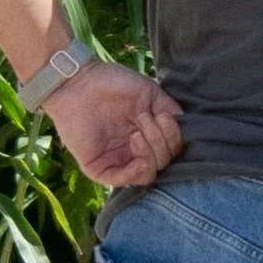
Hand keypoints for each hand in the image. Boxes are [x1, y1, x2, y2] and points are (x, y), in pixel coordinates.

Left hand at [41, 61, 184, 187]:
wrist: (78, 81)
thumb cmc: (112, 83)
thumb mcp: (149, 93)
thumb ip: (170, 109)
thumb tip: (184, 126)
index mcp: (146, 135)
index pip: (171, 150)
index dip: (173, 138)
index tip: (162, 116)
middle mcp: (133, 151)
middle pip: (162, 163)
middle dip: (159, 142)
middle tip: (143, 120)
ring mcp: (116, 160)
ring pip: (146, 175)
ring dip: (150, 155)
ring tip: (136, 133)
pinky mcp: (97, 167)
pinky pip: (121, 181)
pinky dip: (135, 173)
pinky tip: (139, 159)